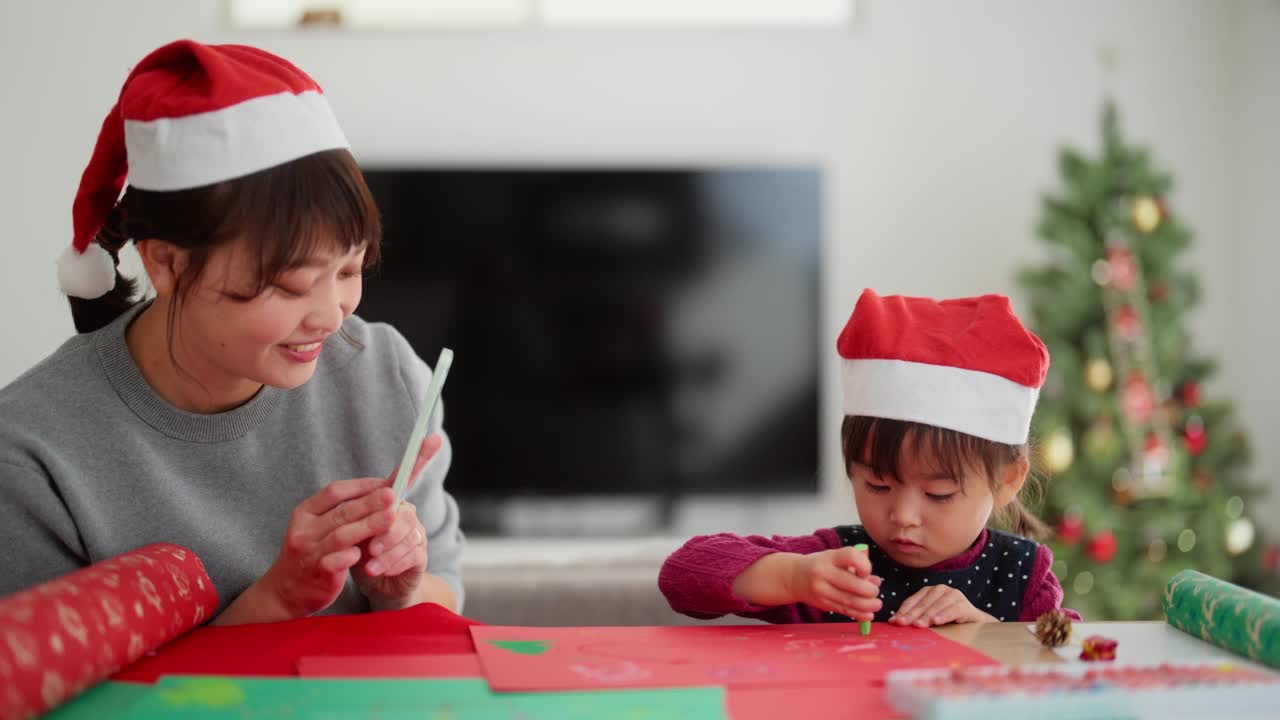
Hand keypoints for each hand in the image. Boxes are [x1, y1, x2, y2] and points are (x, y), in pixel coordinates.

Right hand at [260, 476, 397, 618]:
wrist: (284, 591)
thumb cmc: (310, 553)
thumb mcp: (317, 527)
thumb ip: (343, 510)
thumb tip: (380, 489)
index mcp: (304, 513)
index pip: (334, 491)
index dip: (361, 486)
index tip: (385, 483)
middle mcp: (304, 530)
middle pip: (341, 512)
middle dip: (369, 502)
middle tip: (393, 494)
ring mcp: (309, 552)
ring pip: (341, 535)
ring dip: (368, 525)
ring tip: (392, 518)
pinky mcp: (317, 573)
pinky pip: (335, 562)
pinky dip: (351, 555)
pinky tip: (369, 551)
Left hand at [353, 434, 443, 609]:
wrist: (374, 588)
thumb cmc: (360, 555)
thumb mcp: (353, 532)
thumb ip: (359, 515)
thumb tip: (367, 496)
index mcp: (392, 503)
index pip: (406, 476)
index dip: (421, 457)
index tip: (434, 437)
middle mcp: (408, 514)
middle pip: (403, 511)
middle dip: (385, 528)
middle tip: (369, 546)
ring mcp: (417, 535)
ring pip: (407, 534)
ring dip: (386, 551)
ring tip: (369, 565)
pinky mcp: (420, 557)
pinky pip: (412, 555)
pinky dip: (392, 564)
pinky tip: (377, 571)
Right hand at [785, 547, 882, 620]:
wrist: (794, 577)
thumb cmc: (821, 565)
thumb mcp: (835, 558)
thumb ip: (856, 566)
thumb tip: (876, 581)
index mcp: (830, 557)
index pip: (851, 556)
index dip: (864, 565)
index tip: (866, 572)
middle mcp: (824, 573)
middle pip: (852, 584)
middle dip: (870, 591)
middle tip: (875, 592)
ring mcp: (822, 590)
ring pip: (850, 601)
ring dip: (868, 605)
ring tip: (877, 605)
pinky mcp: (823, 604)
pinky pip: (844, 610)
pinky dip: (859, 614)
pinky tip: (869, 614)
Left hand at [890, 585, 996, 626]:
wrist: (974, 624)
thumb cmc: (948, 621)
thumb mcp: (930, 619)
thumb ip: (915, 618)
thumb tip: (893, 622)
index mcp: (928, 591)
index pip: (912, 601)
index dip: (903, 611)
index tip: (894, 622)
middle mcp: (940, 590)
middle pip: (923, 604)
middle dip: (912, 614)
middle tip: (903, 624)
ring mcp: (953, 595)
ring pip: (936, 606)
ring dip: (926, 616)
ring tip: (918, 625)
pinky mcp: (964, 604)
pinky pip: (953, 610)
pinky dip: (944, 615)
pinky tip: (936, 621)